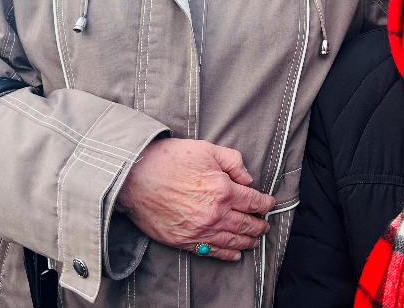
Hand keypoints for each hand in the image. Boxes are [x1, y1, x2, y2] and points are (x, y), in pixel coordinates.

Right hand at [117, 138, 274, 260]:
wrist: (134, 176)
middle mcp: (215, 214)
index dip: (265, 203)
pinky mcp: (184, 240)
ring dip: (248, 242)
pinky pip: (211, 252)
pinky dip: (226, 254)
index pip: (254, 201)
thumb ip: (233, 161)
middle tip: (265, 225)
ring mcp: (199, 230)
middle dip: (259, 225)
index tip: (269, 204)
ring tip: (255, 241)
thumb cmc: (169, 159)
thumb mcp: (207, 149)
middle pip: (246, 224)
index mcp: (223, 189)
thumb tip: (247, 179)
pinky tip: (234, 254)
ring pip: (232, 241)